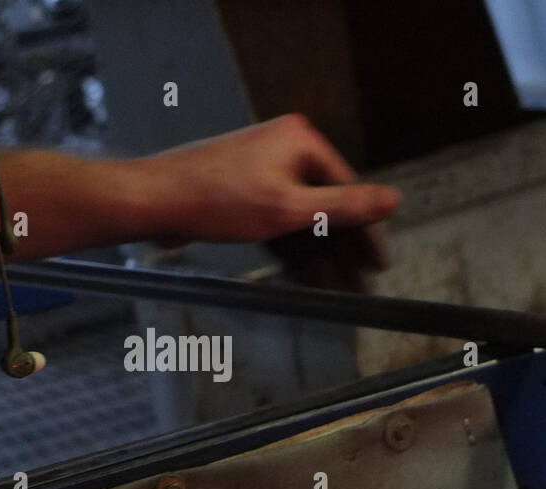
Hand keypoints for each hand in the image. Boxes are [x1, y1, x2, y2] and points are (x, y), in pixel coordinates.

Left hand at [138, 113, 399, 288]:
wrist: (151, 202)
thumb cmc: (214, 200)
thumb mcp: (290, 209)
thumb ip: (345, 207)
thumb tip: (393, 200)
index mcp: (300, 141)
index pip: (350, 190)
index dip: (367, 233)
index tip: (380, 264)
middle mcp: (285, 149)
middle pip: (328, 207)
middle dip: (344, 250)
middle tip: (363, 285)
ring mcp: (265, 169)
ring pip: (305, 219)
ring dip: (322, 256)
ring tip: (340, 291)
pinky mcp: (247, 190)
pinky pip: (282, 222)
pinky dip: (295, 249)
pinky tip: (309, 280)